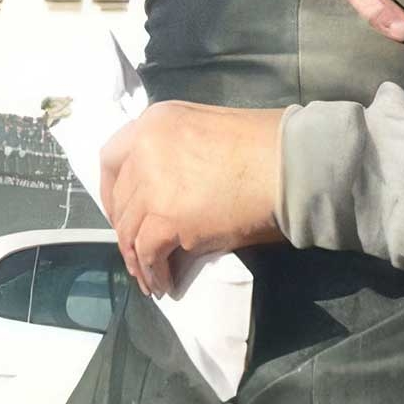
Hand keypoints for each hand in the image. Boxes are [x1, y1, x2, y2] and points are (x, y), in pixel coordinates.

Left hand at [100, 101, 286, 297]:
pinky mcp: (167, 218)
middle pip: (121, 200)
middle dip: (126, 230)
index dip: (111, 192)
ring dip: (138, 258)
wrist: (292, 163)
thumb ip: (178, 154)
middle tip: (139, 252)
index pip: (111, 158)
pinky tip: (164, 282)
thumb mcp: (209, 132)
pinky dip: (153, 271)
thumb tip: (170, 196)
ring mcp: (153, 184)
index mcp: (155, 122)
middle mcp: (145, 149)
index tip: (121, 213)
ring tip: (150, 277)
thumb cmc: (267, 146)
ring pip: (129, 230)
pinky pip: (148, 253)